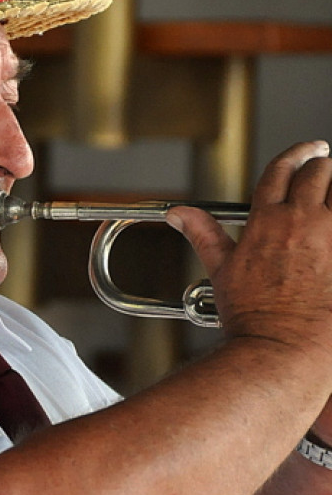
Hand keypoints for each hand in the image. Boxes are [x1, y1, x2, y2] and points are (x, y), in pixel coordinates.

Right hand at [167, 140, 331, 355]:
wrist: (282, 345)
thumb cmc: (252, 314)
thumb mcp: (221, 269)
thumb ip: (202, 233)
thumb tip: (178, 213)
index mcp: (266, 220)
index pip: (281, 170)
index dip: (296, 154)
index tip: (309, 149)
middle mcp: (301, 220)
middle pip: (320, 171)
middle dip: (322, 167)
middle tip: (326, 170)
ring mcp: (330, 235)